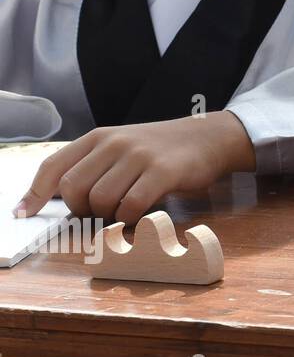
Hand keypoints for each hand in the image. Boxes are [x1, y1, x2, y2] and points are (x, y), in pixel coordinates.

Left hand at [14, 112, 255, 224]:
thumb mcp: (121, 147)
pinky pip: (132, 205)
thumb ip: (93, 166)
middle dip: (82, 210)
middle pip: (74, 189)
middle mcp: (114, 143)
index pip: (54, 166)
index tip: (23, 213)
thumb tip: (59, 200)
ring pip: (101, 200)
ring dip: (109, 216)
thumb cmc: (160, 149)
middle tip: (100, 213)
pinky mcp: (163, 171)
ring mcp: (139, 156)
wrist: (207, 137)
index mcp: (98, 137)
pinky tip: (139, 215)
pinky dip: (130, 219)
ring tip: (123, 212)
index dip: (34, 193)